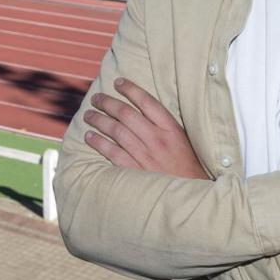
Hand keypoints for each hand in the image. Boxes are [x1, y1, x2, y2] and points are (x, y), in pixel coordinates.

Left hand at [83, 78, 209, 179]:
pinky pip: (112, 152)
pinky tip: (90, 136)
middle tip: (97, 98)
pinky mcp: (135, 171)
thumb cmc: (186, 167)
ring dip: (99, 120)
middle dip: (108, 103)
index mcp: (171, 129)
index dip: (130, 89)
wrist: (190, 196)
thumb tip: (141, 109)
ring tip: (89, 115)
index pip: (147, 101)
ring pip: (116, 130)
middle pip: (126, 113)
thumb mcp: (182, 141)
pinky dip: (98, 142)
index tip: (118, 82)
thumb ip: (164, 125)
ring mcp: (145, 155)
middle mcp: (157, 139)